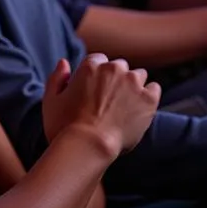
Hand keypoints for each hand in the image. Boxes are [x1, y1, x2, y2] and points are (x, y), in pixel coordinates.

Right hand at [42, 54, 160, 158]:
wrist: (89, 147)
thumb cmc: (65, 127)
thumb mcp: (51, 100)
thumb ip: (57, 78)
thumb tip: (64, 63)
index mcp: (90, 66)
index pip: (100, 60)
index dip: (98, 75)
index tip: (97, 90)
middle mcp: (113, 69)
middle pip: (119, 66)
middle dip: (116, 79)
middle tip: (112, 101)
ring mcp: (132, 83)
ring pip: (139, 76)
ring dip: (134, 86)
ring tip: (128, 106)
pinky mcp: (148, 99)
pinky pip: (154, 88)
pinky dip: (149, 96)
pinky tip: (141, 109)